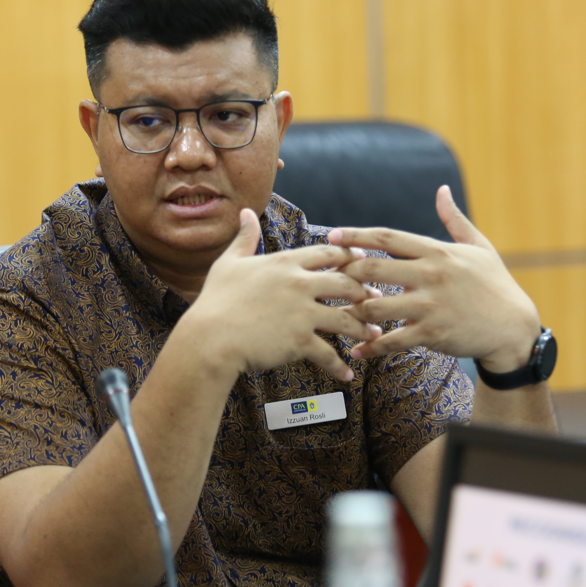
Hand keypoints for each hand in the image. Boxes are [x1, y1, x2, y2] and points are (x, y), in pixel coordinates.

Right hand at [185, 208, 382, 381]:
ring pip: (346, 319)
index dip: (349, 256)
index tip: (363, 261)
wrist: (209, 338)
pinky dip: (340, 366)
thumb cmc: (216, 300)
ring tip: (374, 336)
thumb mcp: (229, 263)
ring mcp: (302, 313)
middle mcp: (299, 284)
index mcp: (285, 263)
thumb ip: (244, 237)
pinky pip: (328, 353)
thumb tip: (246, 212)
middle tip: (376, 300)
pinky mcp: (300, 340)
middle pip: (346, 283)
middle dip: (365, 292)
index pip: (328, 253)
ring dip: (364, 329)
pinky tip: (347, 374)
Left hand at [330, 186, 540, 372]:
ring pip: (376, 306)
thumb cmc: (495, 285)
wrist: (515, 328)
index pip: (388, 237)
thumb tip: (441, 190)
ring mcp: (431, 305)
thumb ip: (454, 220)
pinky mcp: (433, 333)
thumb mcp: (479, 247)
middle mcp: (431, 275)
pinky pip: (392, 340)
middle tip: (329, 276)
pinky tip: (358, 349)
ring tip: (338, 313)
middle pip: (374, 268)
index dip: (356, 236)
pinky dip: (371, 346)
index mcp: (438, 252)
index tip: (332, 236)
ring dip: (353, 310)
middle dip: (346, 272)